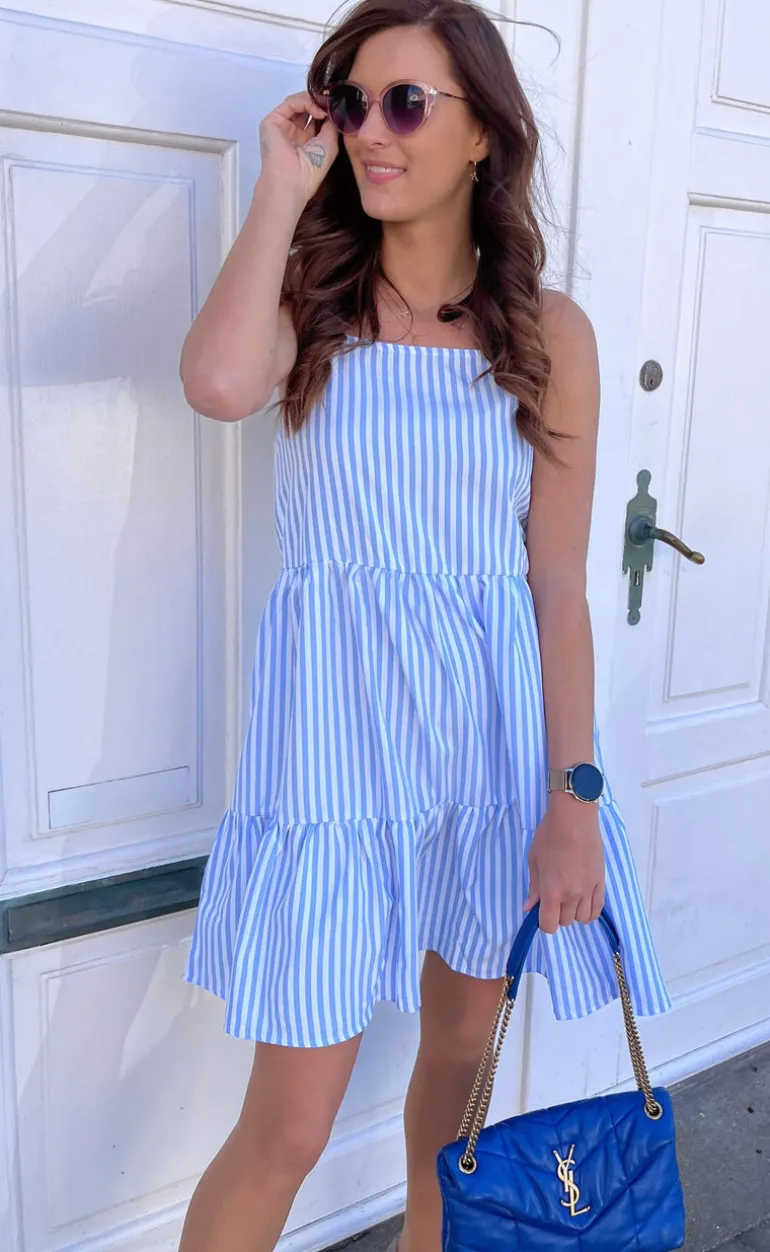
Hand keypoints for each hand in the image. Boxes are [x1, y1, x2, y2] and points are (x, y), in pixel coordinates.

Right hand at [258, 90, 338, 206]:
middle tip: (333, 103)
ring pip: (298, 103)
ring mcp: (282, 127)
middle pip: (306, 108)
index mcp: (305, 142)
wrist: (292, 180)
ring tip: (326, 109)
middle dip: (320, 103)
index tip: (338, 108)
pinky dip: (305, 102)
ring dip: (314, 102)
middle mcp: (293, 133)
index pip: (315, 119)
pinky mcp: (272, 121)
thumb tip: (333, 109)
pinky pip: (290, 103)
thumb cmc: (311, 170)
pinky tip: (318, 111)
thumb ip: (331, 125)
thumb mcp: (330, 144)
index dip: (326, 111)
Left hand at [523, 793, 605, 933]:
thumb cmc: (549, 836)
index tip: (541, 911)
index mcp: (552, 891)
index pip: (549, 925)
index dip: (543, 922)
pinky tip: (583, 902)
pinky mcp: (601, 882)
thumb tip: (529, 907)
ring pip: (582, 918)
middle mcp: (572, 895)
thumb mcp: (534, 861)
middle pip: (565, 922)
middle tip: (553, 898)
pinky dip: (589, 910)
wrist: (574, 818)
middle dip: (557, 914)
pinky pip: (598, 908)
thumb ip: (533, 887)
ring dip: (573, 913)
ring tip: (569, 897)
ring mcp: (589, 890)